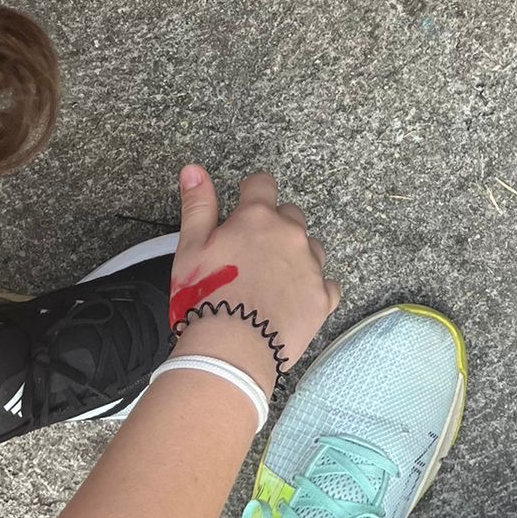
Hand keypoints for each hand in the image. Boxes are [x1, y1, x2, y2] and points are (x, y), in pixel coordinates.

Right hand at [168, 165, 338, 392]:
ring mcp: (311, 266)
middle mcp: (291, 235)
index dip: (253, 191)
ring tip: (272, 281)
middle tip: (252, 254)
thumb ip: (197, 205)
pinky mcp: (322, 297)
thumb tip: (193, 169)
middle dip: (274, 227)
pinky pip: (326, 285)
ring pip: (311, 248)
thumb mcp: (190, 248)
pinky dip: (314, 290)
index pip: (262, 184)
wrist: (231, 348)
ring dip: (296, 256)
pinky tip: (294, 302)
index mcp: (258, 218)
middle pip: (290, 215)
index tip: (245, 203)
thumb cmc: (205, 297)